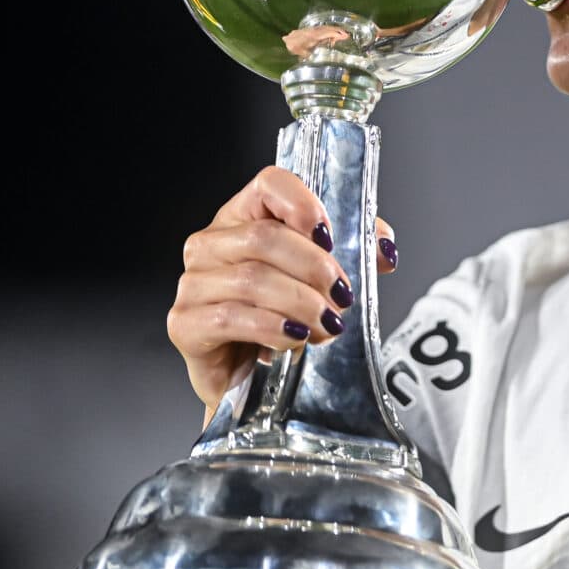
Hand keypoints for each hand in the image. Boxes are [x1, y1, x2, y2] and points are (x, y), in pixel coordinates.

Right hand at [168, 166, 397, 415]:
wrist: (257, 383)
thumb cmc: (287, 321)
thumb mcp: (324, 281)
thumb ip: (355, 253)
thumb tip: (384, 249)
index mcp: (245, 219)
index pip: (269, 184)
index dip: (303, 204)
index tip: (331, 237)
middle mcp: (211, 244)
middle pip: (265, 237)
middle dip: (315, 268)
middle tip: (342, 296)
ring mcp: (193, 283)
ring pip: (251, 278)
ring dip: (300, 303)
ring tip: (327, 325)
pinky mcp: (185, 324)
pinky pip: (229, 317)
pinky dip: (272, 327)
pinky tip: (295, 338)